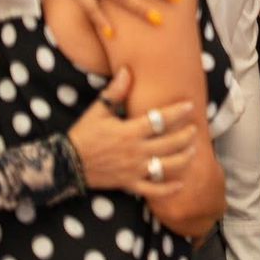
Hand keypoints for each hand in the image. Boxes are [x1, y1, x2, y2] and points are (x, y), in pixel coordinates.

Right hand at [67, 66, 197, 196]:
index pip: (160, 120)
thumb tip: (127, 70)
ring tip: (193, 150)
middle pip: (170, 143)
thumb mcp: (97, 111)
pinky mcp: (129, 184)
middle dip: (186, 135)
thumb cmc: (83, 135)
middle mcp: (135, 151)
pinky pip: (153, 190)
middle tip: (194, 128)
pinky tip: (180, 183)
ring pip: (167, 166)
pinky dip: (168, 189)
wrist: (64, 164)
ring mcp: (133, 170)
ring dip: (184, 158)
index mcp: (129, 131)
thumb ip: (115, 92)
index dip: (177, 112)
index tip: (190, 106)